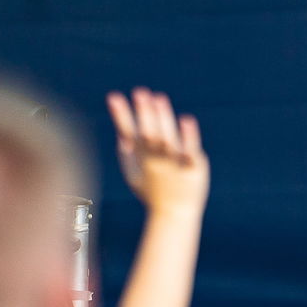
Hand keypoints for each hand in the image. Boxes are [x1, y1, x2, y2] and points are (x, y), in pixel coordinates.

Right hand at [106, 88, 209, 214]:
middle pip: (147, 133)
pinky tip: (186, 120)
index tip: (113, 96)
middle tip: (140, 92)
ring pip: (166, 138)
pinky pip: (189, 150)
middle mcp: (155, 159)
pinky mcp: (193, 167)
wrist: (175, 215)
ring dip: (162, 119)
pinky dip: (188, 136)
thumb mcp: (134, 176)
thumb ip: (127, 156)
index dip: (121, 115)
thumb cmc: (154, 194)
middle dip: (143, 113)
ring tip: (159, 98)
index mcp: (141, 157)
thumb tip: (121, 136)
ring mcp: (173, 163)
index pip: (128, 132)